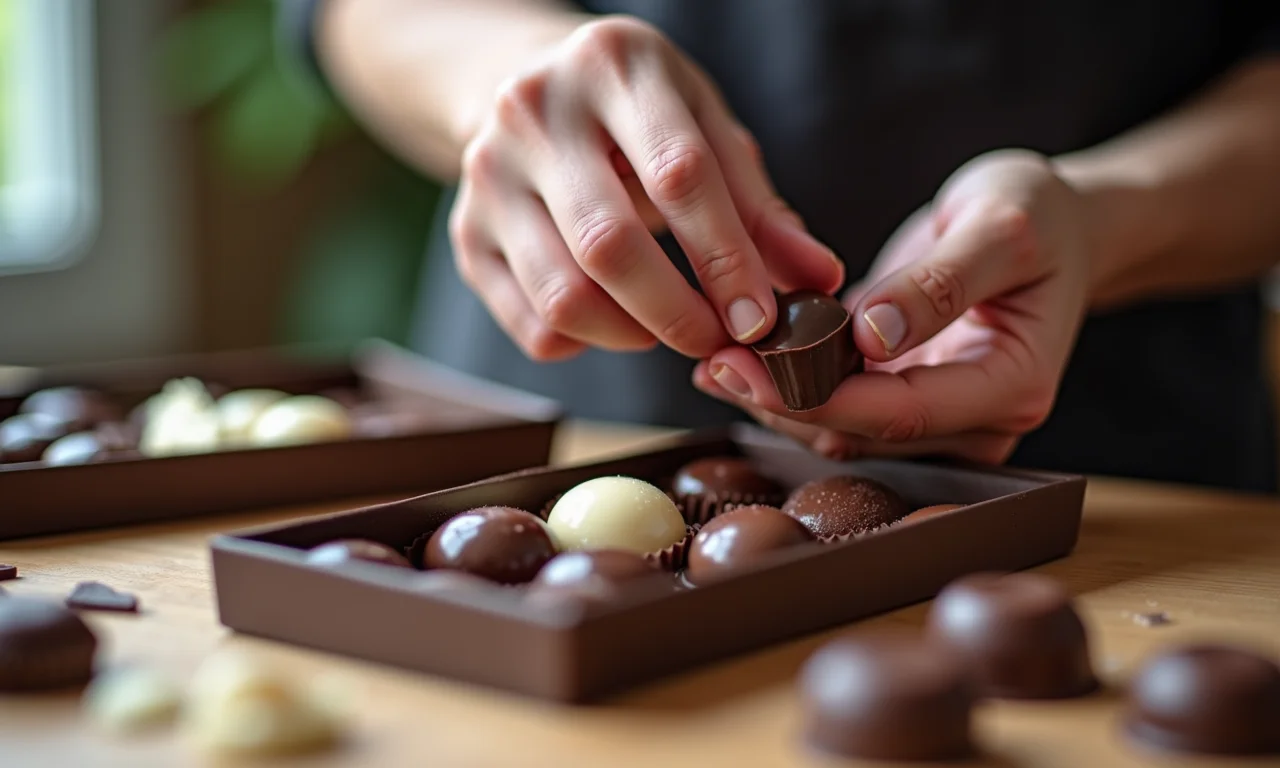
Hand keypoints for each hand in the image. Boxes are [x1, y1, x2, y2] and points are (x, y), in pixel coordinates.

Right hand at [449, 16, 843, 360]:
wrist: (529, 88)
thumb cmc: (640, 116)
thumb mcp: (707, 129)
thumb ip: (761, 208)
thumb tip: (819, 282)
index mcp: (614, 65)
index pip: (678, 173)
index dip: (726, 258)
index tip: (760, 319)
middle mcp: (536, 111)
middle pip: (610, 244)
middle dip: (678, 314)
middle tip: (719, 343)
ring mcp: (488, 173)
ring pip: (562, 294)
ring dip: (632, 336)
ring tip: (669, 330)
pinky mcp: (466, 232)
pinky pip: (530, 323)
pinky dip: (584, 345)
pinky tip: (614, 322)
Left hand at [694, 149, 1091, 462]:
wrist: (1052, 223)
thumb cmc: (1040, 215)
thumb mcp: (1003, 226)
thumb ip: (942, 281)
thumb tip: (872, 335)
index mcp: (1013, 385)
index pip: (905, 412)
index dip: (823, 397)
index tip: (754, 368)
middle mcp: (975, 418)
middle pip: (864, 430)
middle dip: (784, 402)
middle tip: (712, 362)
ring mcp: (939, 414)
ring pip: (842, 426)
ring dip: (776, 399)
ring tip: (712, 359)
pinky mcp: (905, 394)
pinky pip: (839, 403)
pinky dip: (790, 383)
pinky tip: (742, 354)